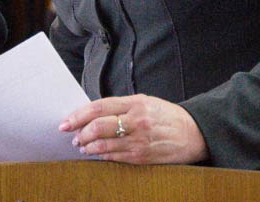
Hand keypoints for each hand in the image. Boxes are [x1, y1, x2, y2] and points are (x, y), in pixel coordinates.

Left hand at [59, 94, 208, 164]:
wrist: (193, 133)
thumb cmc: (166, 116)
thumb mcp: (146, 102)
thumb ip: (121, 106)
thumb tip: (92, 114)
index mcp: (136, 103)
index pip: (99, 107)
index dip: (78, 115)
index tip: (66, 122)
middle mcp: (137, 121)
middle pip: (98, 127)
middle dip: (80, 133)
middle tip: (73, 136)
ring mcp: (139, 140)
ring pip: (103, 145)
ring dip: (88, 147)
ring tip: (82, 146)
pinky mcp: (141, 157)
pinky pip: (114, 157)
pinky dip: (101, 156)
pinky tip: (96, 154)